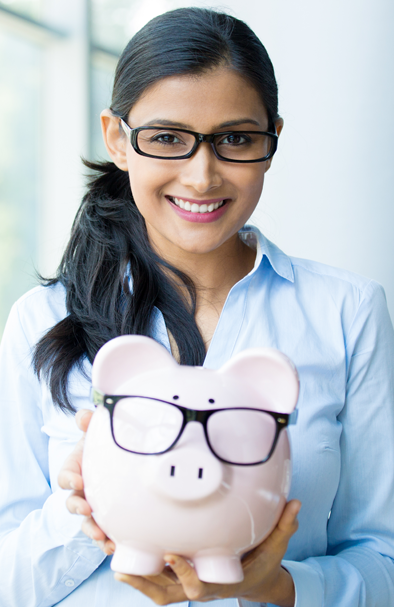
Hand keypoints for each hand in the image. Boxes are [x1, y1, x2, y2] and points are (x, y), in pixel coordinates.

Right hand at [57, 409, 114, 555]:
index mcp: (76, 469)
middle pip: (72, 503)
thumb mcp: (96, 431)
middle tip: (87, 510)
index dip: (69, 480)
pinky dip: (107, 540)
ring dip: (92, 529)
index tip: (77, 482)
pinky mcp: (108, 516)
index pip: (66, 477)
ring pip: (87, 521)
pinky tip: (114, 546)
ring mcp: (93, 504)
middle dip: (78, 508)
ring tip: (102, 537)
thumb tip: (84, 416)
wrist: (119, 455)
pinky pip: (105, 531)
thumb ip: (88, 422)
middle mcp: (81, 490)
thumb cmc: (103, 444)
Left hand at [115, 499, 300, 606]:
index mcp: (218, 582)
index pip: (196, 584)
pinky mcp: (178, 582)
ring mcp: (185, 588)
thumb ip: (284, 525)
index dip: (181, 572)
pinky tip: (118, 556)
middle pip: (165, 591)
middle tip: (122, 560)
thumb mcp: (275, 547)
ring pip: (154, 589)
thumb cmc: (262, 563)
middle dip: (143, 578)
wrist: (255, 582)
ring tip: (110, 554)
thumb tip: (295, 503)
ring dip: (133, 576)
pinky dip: (136, 574)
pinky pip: (153, 584)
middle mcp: (198, 587)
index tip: (169, 553)